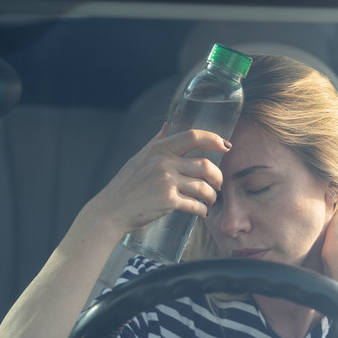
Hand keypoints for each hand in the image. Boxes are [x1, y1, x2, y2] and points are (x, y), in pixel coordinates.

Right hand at [85, 123, 230, 236]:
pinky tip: (202, 212)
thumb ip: (156, 141)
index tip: (226, 146)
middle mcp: (164, 162)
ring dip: (212, 196)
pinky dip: (202, 210)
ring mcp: (167, 182)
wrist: (111, 210)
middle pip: (205, 165)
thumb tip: (167, 125)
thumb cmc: (125, 185)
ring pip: (204, 187)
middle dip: (218, 177)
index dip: (214, 139)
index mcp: (159, 149)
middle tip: (218, 185)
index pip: (193, 136)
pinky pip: (196, 205)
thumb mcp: (139, 157)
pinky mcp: (168, 201)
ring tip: (210, 201)